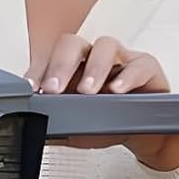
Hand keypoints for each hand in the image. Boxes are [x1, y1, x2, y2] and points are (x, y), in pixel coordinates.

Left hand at [26, 33, 178, 171]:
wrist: (145, 134)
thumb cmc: (109, 124)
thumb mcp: (78, 129)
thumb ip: (55, 128)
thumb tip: (32, 132)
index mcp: (72, 68)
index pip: (49, 59)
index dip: (38, 70)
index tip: (31, 88)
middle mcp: (93, 58)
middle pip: (73, 45)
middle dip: (60, 65)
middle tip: (53, 89)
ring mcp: (121, 59)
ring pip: (105, 46)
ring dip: (94, 68)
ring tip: (86, 91)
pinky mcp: (146, 67)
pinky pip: (139, 64)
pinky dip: (127, 77)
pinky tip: (116, 91)